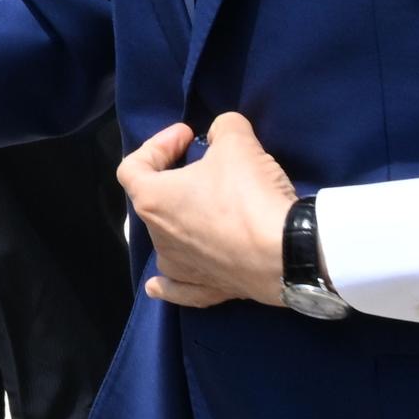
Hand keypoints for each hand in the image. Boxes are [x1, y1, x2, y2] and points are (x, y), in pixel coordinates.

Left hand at [118, 112, 300, 309]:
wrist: (286, 252)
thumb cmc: (249, 194)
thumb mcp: (238, 142)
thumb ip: (224, 128)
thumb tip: (222, 132)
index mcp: (153, 200)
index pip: (133, 167)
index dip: (157, 145)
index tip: (189, 137)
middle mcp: (158, 237)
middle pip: (153, 202)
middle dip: (176, 180)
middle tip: (208, 167)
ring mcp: (179, 268)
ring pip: (165, 242)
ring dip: (176, 224)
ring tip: (202, 210)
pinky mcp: (206, 290)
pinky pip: (178, 285)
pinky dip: (169, 283)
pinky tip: (158, 285)